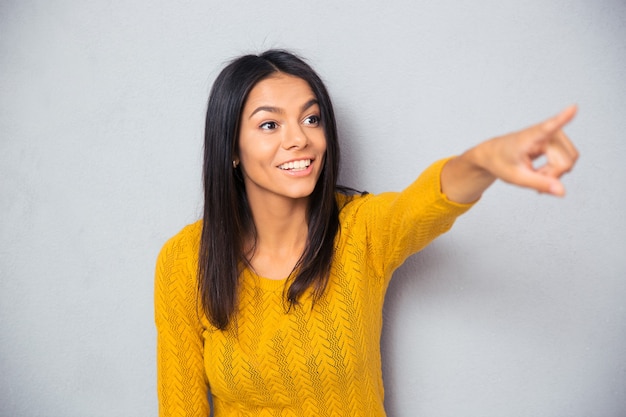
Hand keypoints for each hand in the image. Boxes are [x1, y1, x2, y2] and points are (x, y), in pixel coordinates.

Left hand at [441, 105, 578, 202]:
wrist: (493, 154)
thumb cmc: (501, 162)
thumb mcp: (516, 177)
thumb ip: (539, 184)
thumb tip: (562, 192)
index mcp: (530, 137)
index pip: (548, 127)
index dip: (563, 118)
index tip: (573, 108)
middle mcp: (546, 131)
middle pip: (565, 161)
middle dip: (553, 175)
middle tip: (533, 177)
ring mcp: (554, 134)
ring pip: (569, 161)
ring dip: (554, 173)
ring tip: (535, 173)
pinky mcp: (558, 139)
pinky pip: (568, 160)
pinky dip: (556, 170)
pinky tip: (541, 173)